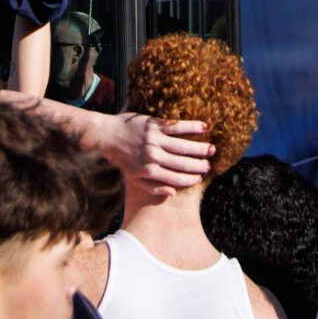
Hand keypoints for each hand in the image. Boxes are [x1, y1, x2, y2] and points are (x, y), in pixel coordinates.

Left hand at [94, 113, 214, 196]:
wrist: (106, 135)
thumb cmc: (121, 158)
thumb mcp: (133, 178)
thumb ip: (153, 187)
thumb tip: (173, 193)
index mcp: (149, 171)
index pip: (175, 177)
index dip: (189, 179)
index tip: (200, 178)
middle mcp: (153, 156)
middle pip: (181, 163)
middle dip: (198, 165)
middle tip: (210, 165)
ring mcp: (154, 139)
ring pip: (182, 145)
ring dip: (199, 148)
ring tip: (211, 149)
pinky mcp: (154, 124)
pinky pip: (176, 126)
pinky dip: (191, 126)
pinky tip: (203, 127)